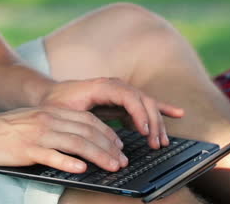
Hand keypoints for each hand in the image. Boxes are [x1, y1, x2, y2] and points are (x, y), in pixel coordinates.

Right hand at [0, 107, 127, 172]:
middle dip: (108, 146)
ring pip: (76, 143)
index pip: (87, 119)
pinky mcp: (26, 149)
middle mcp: (47, 119)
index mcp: (50, 111)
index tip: (119, 145)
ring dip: (98, 155)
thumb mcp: (34, 121)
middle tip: (122, 160)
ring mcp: (37, 134)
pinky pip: (52, 156)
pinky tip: (81, 169)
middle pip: (87, 131)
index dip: (107, 132)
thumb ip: (55, 126)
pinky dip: (68, 162)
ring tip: (112, 166)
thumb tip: (79, 140)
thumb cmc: (4, 132)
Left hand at [39, 78, 184, 149]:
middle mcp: (115, 85)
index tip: (144, 131)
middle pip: (142, 100)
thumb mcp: (63, 112)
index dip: (138, 112)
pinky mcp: (123, 101)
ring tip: (162, 142)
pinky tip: (177, 113)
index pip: (127, 95)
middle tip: (155, 144)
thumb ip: (81, 121)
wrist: (51, 95)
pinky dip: (161, 109)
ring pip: (146, 104)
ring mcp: (121, 92)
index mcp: (101, 85)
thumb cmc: (56, 104)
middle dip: (152, 122)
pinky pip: (145, 105)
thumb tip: (100, 136)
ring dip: (157, 122)